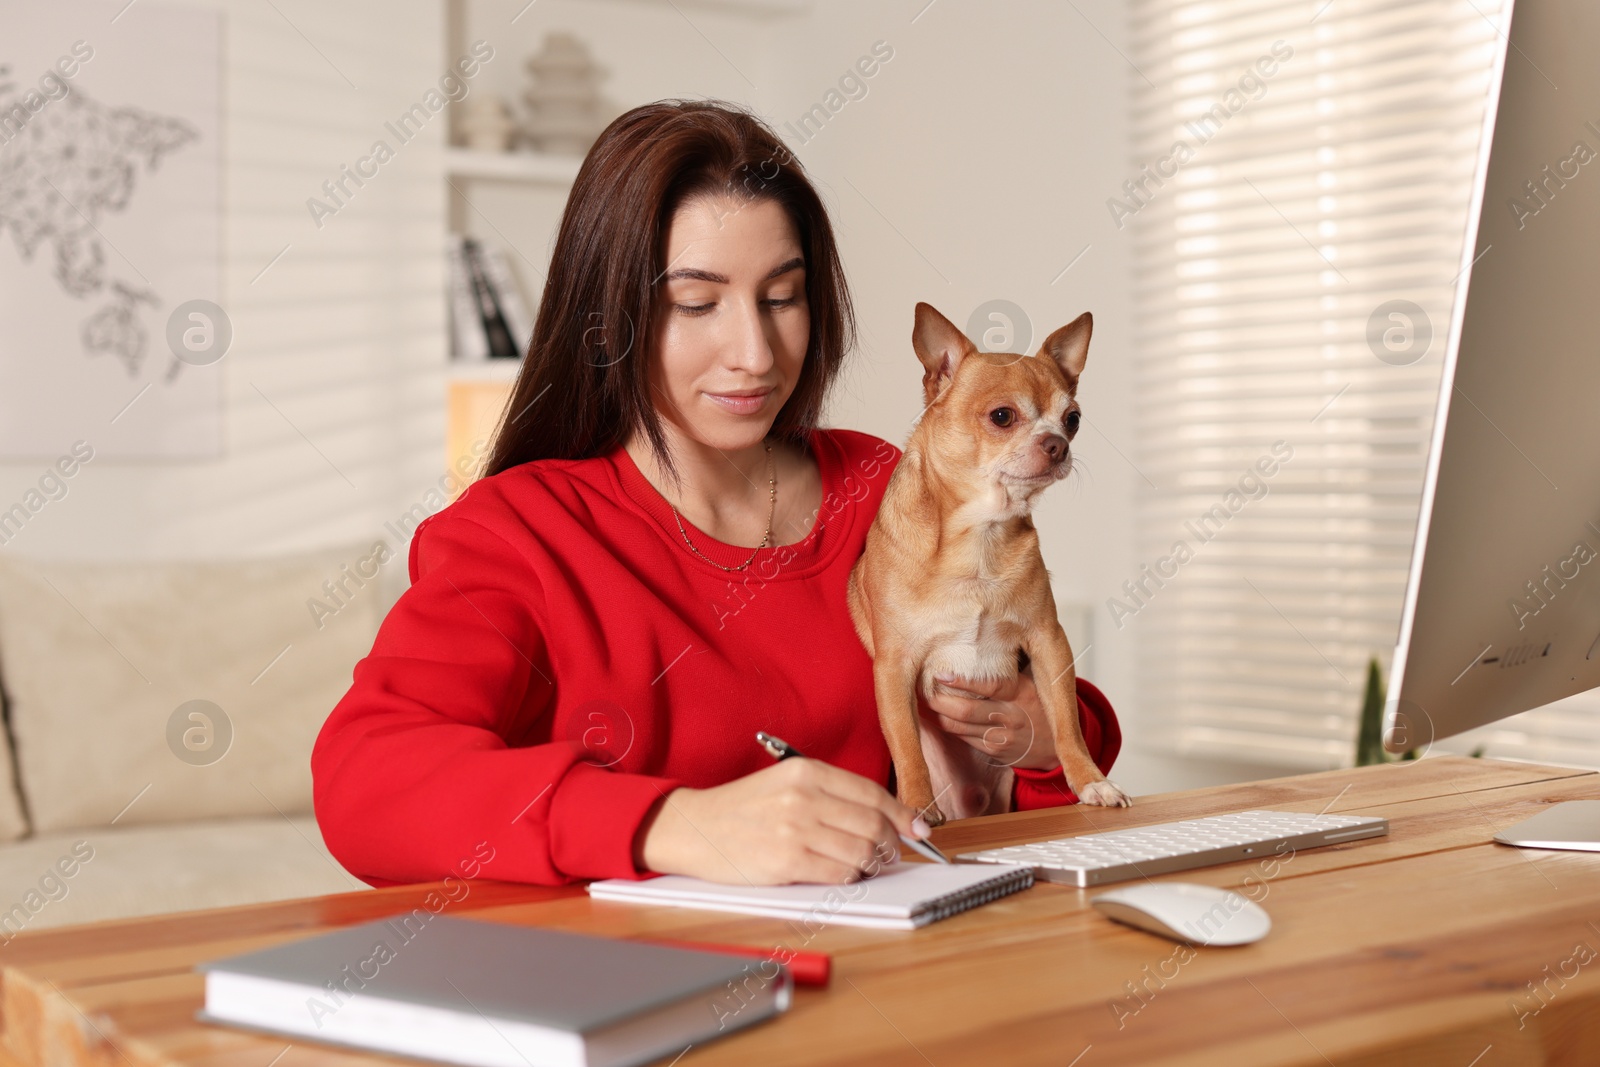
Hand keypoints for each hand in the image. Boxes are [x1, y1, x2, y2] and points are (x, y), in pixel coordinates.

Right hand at [636, 759, 928, 884]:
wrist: (694, 827)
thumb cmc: (743, 808)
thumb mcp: (786, 783)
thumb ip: (833, 796)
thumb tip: (890, 818)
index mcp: (807, 771)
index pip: (873, 794)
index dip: (903, 815)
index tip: (918, 829)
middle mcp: (804, 796)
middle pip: (873, 825)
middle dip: (889, 844)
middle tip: (886, 853)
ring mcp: (795, 829)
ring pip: (861, 852)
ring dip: (870, 864)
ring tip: (861, 865)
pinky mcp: (787, 861)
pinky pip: (840, 874)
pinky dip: (848, 878)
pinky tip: (838, 873)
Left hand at [922, 665, 1060, 769]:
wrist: (1054, 747)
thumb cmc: (1037, 704)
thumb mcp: (1033, 681)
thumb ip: (1010, 663)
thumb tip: (982, 633)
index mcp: (1022, 693)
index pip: (990, 686)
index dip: (962, 681)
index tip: (940, 673)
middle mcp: (1011, 716)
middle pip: (966, 711)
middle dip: (938, 700)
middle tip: (919, 687)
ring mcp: (1001, 737)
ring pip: (958, 727)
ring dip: (935, 714)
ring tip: (918, 700)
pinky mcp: (993, 750)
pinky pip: (961, 737)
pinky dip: (944, 726)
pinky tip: (930, 715)